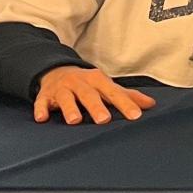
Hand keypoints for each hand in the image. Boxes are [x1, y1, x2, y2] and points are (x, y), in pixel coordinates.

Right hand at [34, 65, 156, 124]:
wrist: (58, 71)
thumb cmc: (88, 84)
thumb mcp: (107, 87)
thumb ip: (127, 96)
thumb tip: (151, 104)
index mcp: (98, 81)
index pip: (114, 93)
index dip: (125, 104)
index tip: (136, 116)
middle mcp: (80, 83)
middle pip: (89, 95)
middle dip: (96, 107)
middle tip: (104, 120)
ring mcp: (62, 89)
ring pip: (66, 98)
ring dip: (70, 108)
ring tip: (74, 121)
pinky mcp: (45, 96)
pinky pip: (41, 102)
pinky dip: (41, 109)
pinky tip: (42, 118)